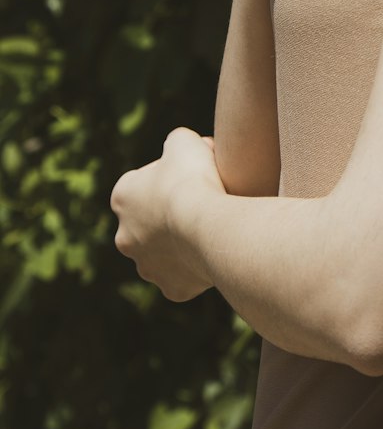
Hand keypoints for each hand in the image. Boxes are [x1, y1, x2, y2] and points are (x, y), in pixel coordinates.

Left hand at [110, 129, 224, 302]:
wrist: (208, 223)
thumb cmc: (193, 178)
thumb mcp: (184, 140)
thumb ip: (176, 142)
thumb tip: (182, 150)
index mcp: (122, 198)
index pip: (140, 183)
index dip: (167, 176)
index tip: (191, 174)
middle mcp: (125, 237)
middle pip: (148, 223)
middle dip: (169, 215)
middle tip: (200, 204)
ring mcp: (147, 266)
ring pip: (163, 254)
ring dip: (180, 244)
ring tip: (210, 230)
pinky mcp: (171, 288)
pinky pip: (184, 277)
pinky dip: (196, 268)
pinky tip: (214, 253)